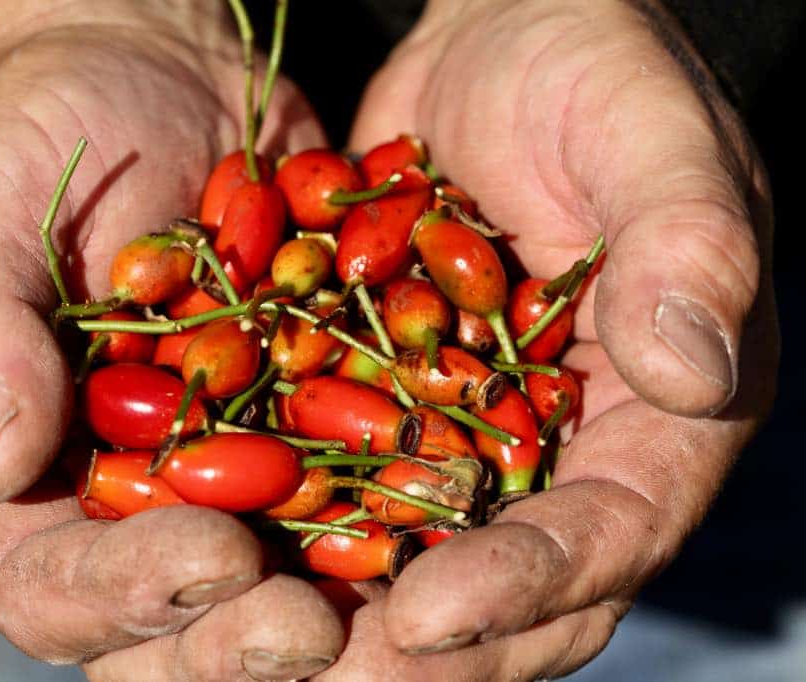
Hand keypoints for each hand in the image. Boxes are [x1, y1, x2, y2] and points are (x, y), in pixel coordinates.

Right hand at [0, 2, 342, 678]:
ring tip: (401, 595)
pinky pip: (351, 492)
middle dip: (236, 638)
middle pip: (170, 623)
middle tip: (310, 626)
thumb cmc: (41, 136)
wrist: (152, 80)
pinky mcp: (304, 425)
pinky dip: (397, 512)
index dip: (124, 596)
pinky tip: (450, 504)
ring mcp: (222, 473)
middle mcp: (125, 501)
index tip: (210, 557)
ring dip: (332, 608)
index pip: (52, 588)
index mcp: (22, 481)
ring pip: (271, 584)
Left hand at [317, 0, 777, 677]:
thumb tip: (693, 372)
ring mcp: (479, 437)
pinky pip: (350, 493)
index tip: (430, 616)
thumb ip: (688, 244)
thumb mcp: (654, 135)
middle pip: (512, 587)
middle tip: (317, 673)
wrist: (505, 45)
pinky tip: (220, 561)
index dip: (528, 585)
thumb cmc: (598, 72)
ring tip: (253, 647)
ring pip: (420, 564)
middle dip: (425, 651)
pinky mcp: (402, 408)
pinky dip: (295, 536)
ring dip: (342, 621)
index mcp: (662, 414)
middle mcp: (572, 450)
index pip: (611, 531)